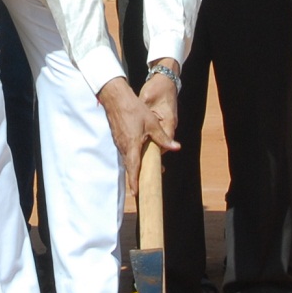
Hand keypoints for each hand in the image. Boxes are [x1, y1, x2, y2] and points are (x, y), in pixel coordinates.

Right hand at [99, 75, 176, 190]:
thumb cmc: (134, 109)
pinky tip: (140, 154)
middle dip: (138, 177)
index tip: (136, 193)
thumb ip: (163, 138)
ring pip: (128, 159)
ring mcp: (119, 143)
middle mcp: (123, 147)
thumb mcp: (152, 123)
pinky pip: (125, 152)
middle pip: (131, 167)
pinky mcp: (118, 138)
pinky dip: (132, 157)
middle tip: (146, 185)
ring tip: (147, 170)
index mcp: (132, 146)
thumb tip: (176, 147)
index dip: (134, 182)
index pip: (133, 169)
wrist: (116, 98)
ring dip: (136, 166)